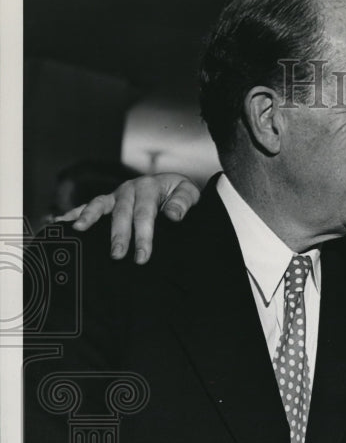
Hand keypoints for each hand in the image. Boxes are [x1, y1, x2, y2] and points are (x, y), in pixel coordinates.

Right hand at [57, 173, 200, 263]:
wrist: (171, 186)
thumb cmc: (179, 194)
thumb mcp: (188, 193)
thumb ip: (183, 202)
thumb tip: (173, 216)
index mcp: (149, 188)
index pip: (145, 214)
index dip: (143, 236)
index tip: (142, 257)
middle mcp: (129, 189)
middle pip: (121, 214)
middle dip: (118, 235)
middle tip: (117, 255)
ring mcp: (116, 195)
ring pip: (100, 205)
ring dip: (89, 218)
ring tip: (79, 231)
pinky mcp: (108, 201)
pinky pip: (89, 206)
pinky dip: (75, 213)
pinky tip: (60, 223)